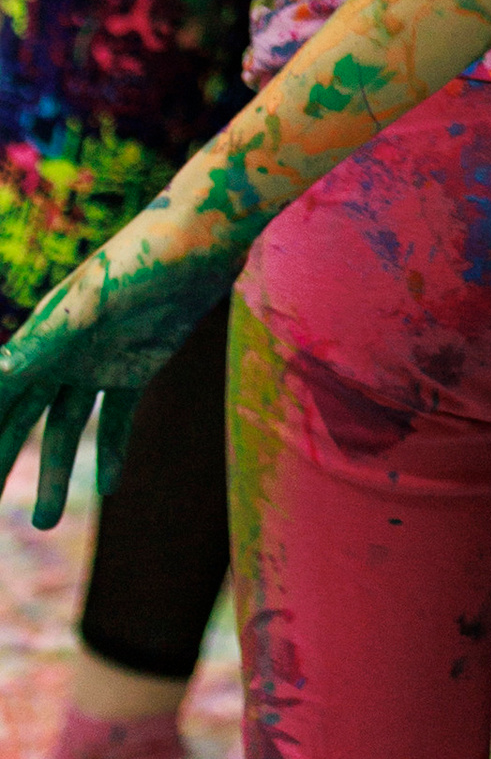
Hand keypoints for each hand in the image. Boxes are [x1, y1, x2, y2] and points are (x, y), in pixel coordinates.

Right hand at [0, 231, 241, 526]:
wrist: (203, 235)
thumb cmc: (143, 258)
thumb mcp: (92, 304)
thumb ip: (44, 342)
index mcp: (41, 335)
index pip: (0, 397)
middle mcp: (61, 350)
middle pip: (21, 418)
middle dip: (2, 460)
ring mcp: (98, 359)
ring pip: (65, 427)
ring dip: (53, 472)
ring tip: (44, 523)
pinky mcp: (137, 363)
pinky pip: (116, 418)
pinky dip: (111, 451)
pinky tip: (109, 487)